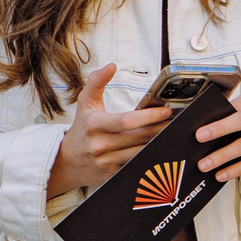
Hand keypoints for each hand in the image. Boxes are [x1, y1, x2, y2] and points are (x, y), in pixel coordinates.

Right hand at [46, 64, 172, 197]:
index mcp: (94, 125)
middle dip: (160, 128)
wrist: (66, 161)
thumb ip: (96, 82)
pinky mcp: (112, 175)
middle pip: (138, 137)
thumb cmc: (81, 129)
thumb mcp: (85, 104)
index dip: (149, 116)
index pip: (126, 120)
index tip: (165, 110)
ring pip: (140, 152)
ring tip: (171, 133)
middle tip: (175, 121)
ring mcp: (106, 162)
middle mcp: (99, 145)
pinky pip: (136, 165)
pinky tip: (161, 149)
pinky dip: (150, 158)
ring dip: (159, 143)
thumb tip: (111, 66)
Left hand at [196, 90, 240, 199]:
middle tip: (199, 139)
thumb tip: (199, 132)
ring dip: (222, 156)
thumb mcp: (240, 117)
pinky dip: (234, 169)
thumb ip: (224, 118)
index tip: (199, 131)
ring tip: (204, 165)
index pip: (235, 106)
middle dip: (219, 130)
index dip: (218, 118)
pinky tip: (221, 174)